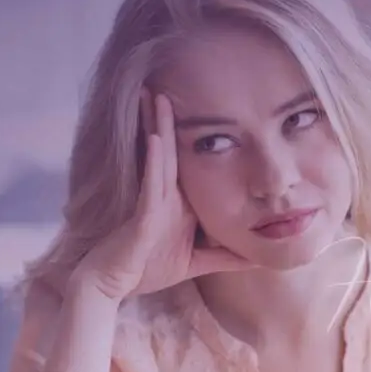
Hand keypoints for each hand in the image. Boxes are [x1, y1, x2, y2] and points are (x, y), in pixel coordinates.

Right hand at [70, 90, 251, 301]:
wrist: (112, 288)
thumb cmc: (146, 271)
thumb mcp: (196, 263)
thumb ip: (226, 258)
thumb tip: (258, 257)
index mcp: (174, 202)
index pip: (185, 163)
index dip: (189, 135)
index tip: (203, 107)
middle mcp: (162, 196)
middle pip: (169, 151)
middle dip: (169, 119)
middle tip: (171, 84)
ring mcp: (150, 202)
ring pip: (158, 157)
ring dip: (159, 126)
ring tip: (159, 96)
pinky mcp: (141, 216)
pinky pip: (150, 183)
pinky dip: (153, 160)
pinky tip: (156, 137)